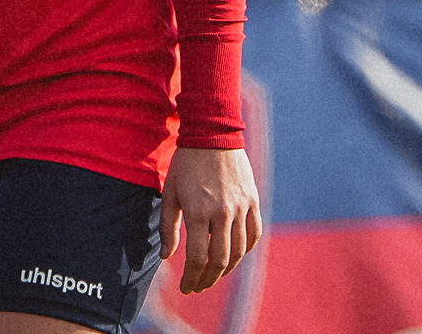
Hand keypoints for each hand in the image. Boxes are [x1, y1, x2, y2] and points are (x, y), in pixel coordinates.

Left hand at [159, 146, 260, 293]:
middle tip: (198, 286)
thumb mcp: (170, 192)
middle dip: (207, 280)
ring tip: (213, 274)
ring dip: (226, 269)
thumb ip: (168, 226)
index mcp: (198, 211)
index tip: (186, 288)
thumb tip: (167, 257)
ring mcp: (241, 207)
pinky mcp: (253, 201)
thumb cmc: (186, 163)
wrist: (212, 134)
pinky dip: (245, 250)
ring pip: (239, 251)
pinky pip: (254, 234)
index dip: (192, 279)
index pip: (198, 259)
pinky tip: (234, 254)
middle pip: (220, 261)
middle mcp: (222, 212)